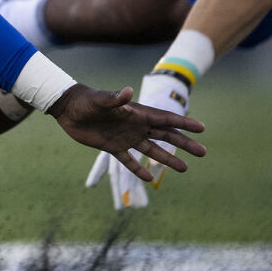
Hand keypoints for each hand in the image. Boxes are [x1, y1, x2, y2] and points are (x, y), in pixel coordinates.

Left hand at [48, 83, 204, 185]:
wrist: (68, 109)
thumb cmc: (86, 101)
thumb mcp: (101, 100)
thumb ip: (116, 99)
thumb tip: (128, 91)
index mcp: (137, 114)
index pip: (166, 119)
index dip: (184, 123)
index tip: (202, 128)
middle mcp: (135, 126)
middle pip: (165, 136)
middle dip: (184, 144)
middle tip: (203, 152)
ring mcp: (125, 137)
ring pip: (152, 150)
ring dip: (167, 159)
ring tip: (185, 169)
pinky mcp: (112, 147)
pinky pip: (129, 160)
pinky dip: (138, 169)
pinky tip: (149, 179)